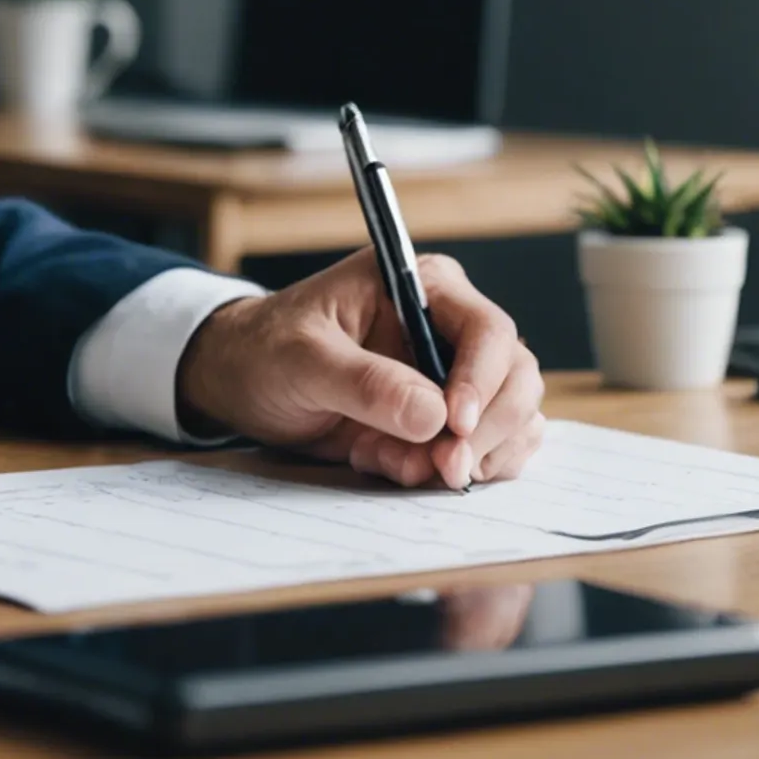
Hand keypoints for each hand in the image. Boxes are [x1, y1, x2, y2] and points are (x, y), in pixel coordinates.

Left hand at [173, 248, 544, 489]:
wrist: (241, 381)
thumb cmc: (265, 349)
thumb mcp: (301, 359)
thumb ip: (364, 382)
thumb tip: (434, 415)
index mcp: (424, 288)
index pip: (489, 330)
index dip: (483, 380)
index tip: (455, 425)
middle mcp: (450, 329)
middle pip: (517, 380)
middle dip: (486, 431)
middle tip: (442, 467)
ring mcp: (454, 376)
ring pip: (512, 421)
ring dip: (471, 457)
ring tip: (396, 465)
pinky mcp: (446, 420)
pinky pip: (489, 450)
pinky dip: (457, 470)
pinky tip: (397, 467)